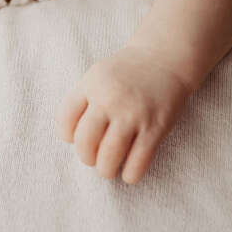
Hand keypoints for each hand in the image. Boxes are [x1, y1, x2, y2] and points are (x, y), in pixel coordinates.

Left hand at [55, 46, 193, 183]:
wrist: (165, 57)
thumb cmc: (128, 71)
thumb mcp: (98, 74)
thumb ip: (83, 100)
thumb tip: (72, 138)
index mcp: (91, 85)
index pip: (65, 120)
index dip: (68, 136)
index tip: (76, 139)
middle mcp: (110, 99)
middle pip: (85, 143)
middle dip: (86, 158)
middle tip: (93, 158)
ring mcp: (133, 114)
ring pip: (109, 158)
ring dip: (105, 170)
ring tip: (109, 168)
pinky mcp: (155, 128)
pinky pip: (137, 163)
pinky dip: (130, 174)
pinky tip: (129, 171)